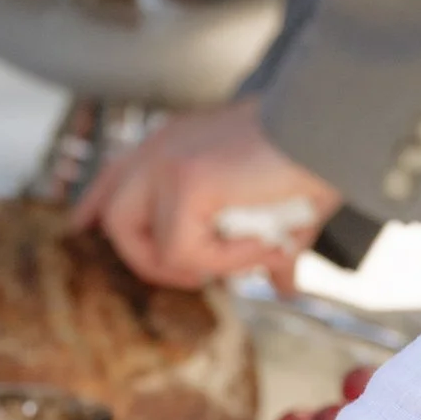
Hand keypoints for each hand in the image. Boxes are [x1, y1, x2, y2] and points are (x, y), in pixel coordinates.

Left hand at [76, 95, 335, 290]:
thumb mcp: (278, 210)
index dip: (96, 206)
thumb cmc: (313, 162)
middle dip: (150, 260)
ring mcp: (167, 164)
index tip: (86, 227)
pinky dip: (225, 261)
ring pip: (147, 246)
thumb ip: (264, 248)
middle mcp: (162, 149)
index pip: (114, 177)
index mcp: (174, 144)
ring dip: (196, 266)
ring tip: (245, 256)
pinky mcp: (184, 183)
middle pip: (114, 219)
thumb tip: (285, 287)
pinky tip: (261, 244)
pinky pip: (183, 252)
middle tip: (200, 274)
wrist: (335, 132)